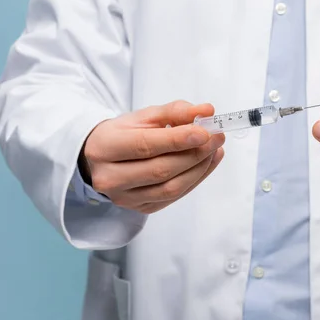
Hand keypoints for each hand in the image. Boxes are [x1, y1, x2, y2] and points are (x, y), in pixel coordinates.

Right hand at [81, 100, 224, 213]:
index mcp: (104, 148)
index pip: (145, 146)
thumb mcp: (145, 116)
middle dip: (195, 154)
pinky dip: (196, 179)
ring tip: (215, 150)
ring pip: (171, 188)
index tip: (205, 132)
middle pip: (161, 170)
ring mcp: (125, 198)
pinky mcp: (141, 208)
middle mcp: (110, 178)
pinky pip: (175, 197)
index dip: (178, 140)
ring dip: (200, 168)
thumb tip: (206, 111)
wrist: (103, 159)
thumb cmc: (124, 134)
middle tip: (217, 138)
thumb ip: (175, 111)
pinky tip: (207, 163)